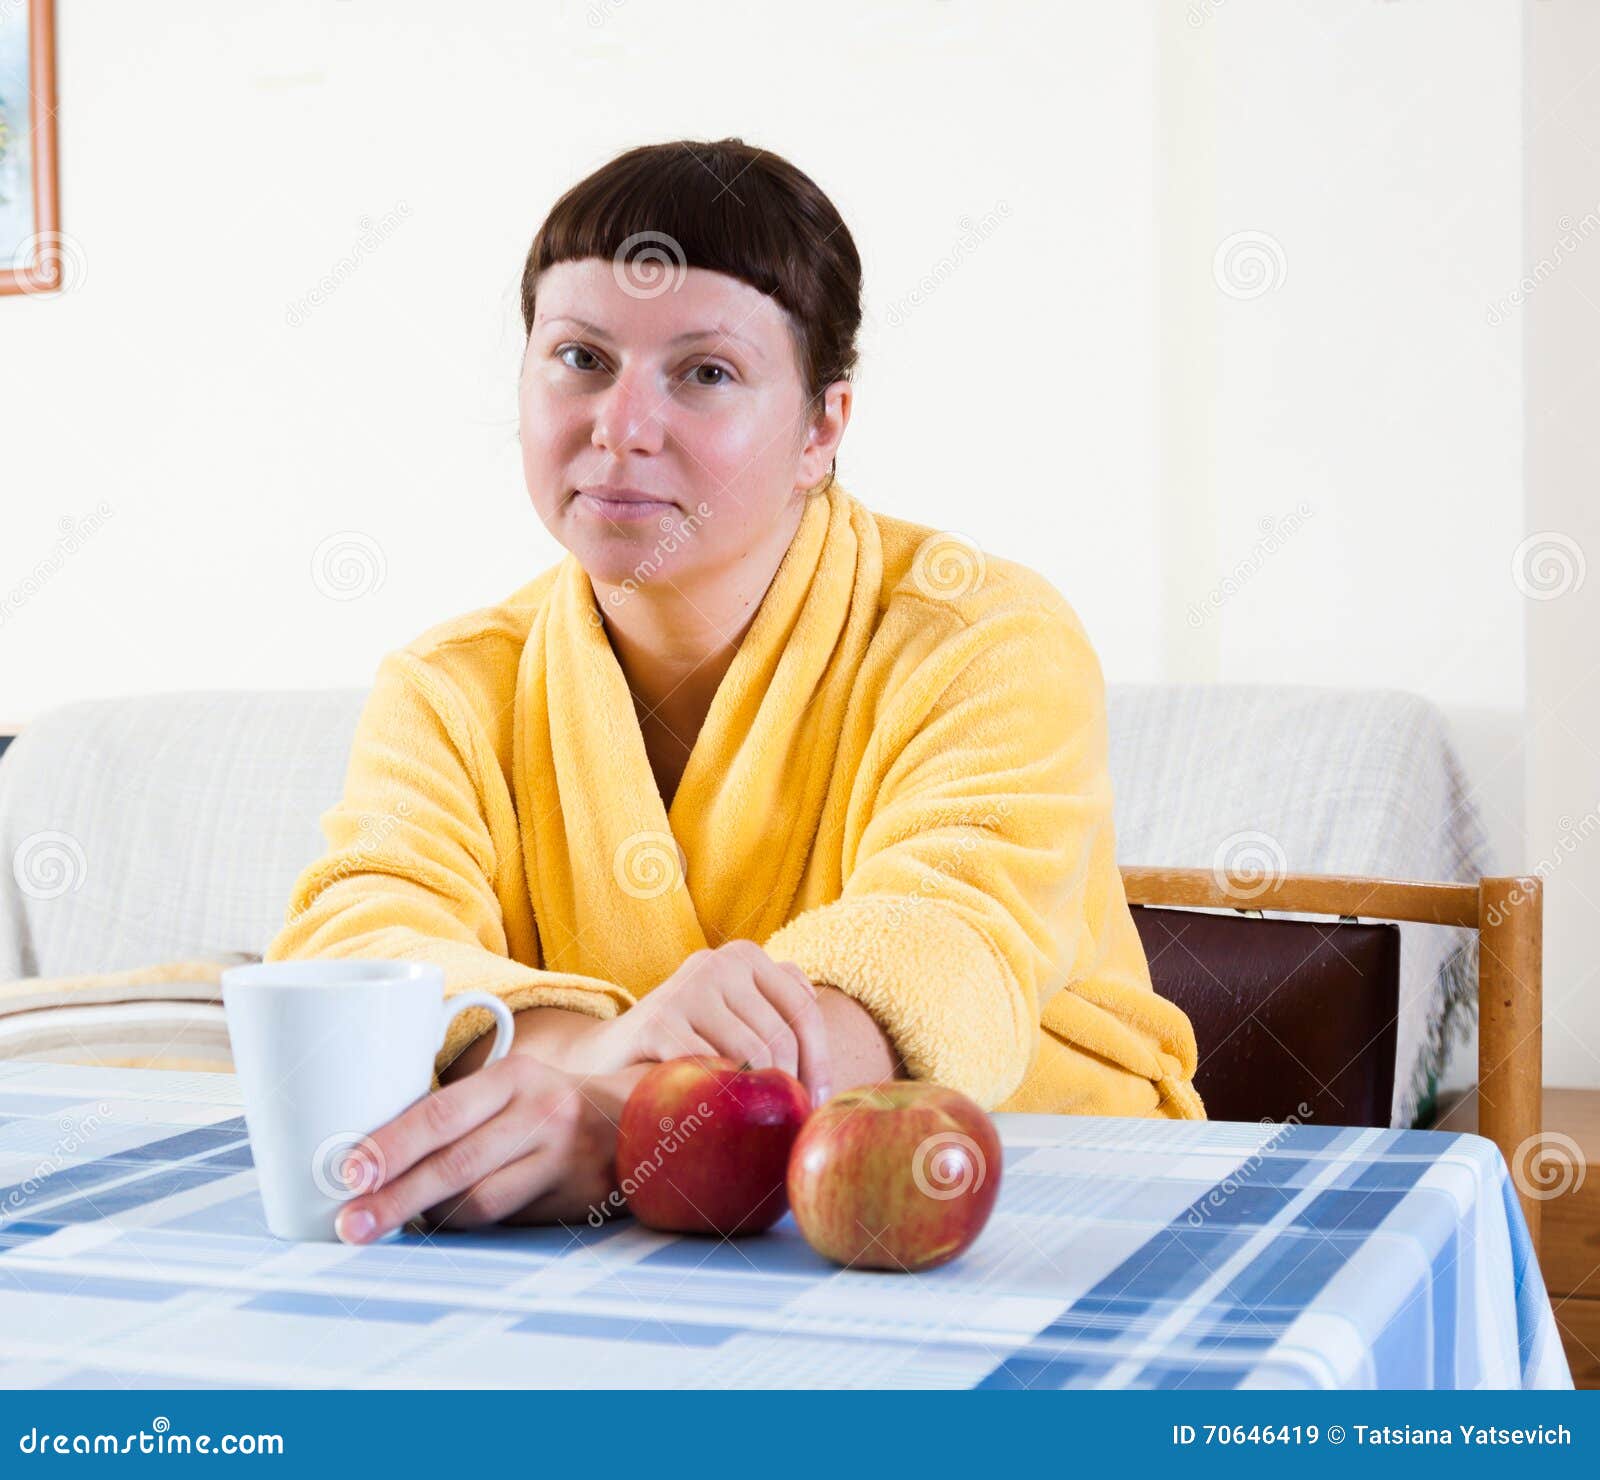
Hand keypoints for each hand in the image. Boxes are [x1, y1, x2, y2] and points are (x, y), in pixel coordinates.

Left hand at [332, 1053, 642, 1242]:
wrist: (635, 1121)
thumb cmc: (548, 1105)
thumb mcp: (511, 1084)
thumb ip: (456, 1109)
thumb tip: (372, 1153)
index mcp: (513, 1076)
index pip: (442, 1113)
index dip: (392, 1145)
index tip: (349, 1170)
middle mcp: (540, 1113)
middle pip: (455, 1164)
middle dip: (395, 1198)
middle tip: (352, 1223)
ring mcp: (559, 1158)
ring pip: (479, 1201)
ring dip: (427, 1218)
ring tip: (386, 1226)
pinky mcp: (569, 1196)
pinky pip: (504, 1220)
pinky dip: (466, 1225)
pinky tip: (442, 1223)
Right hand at [566, 940, 832, 1103]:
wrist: (608, 1056)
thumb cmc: (689, 1046)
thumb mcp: (737, 1019)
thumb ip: (779, 1021)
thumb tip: (832, 1070)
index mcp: (746, 955)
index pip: (803, 1009)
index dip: (820, 1061)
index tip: (819, 1104)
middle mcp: (719, 961)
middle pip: (781, 1036)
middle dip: (789, 1087)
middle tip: (785, 1124)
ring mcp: (687, 986)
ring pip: (752, 1054)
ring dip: (758, 1097)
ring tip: (755, 1123)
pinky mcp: (659, 1019)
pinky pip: (712, 1067)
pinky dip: (720, 1098)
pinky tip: (716, 1117)